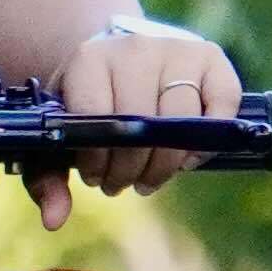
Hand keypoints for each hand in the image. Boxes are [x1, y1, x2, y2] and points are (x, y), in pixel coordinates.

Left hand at [34, 15, 243, 222]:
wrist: (118, 58)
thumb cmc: (87, 104)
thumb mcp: (59, 132)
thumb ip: (47, 177)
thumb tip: (53, 221)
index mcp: (89, 60)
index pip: (97, 118)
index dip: (97, 159)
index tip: (93, 177)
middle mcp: (134, 49)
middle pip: (143, 125)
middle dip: (131, 169)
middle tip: (121, 184)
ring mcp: (176, 49)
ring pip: (183, 120)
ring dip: (166, 164)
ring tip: (148, 178)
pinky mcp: (209, 56)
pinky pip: (224, 101)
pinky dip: (208, 140)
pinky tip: (186, 157)